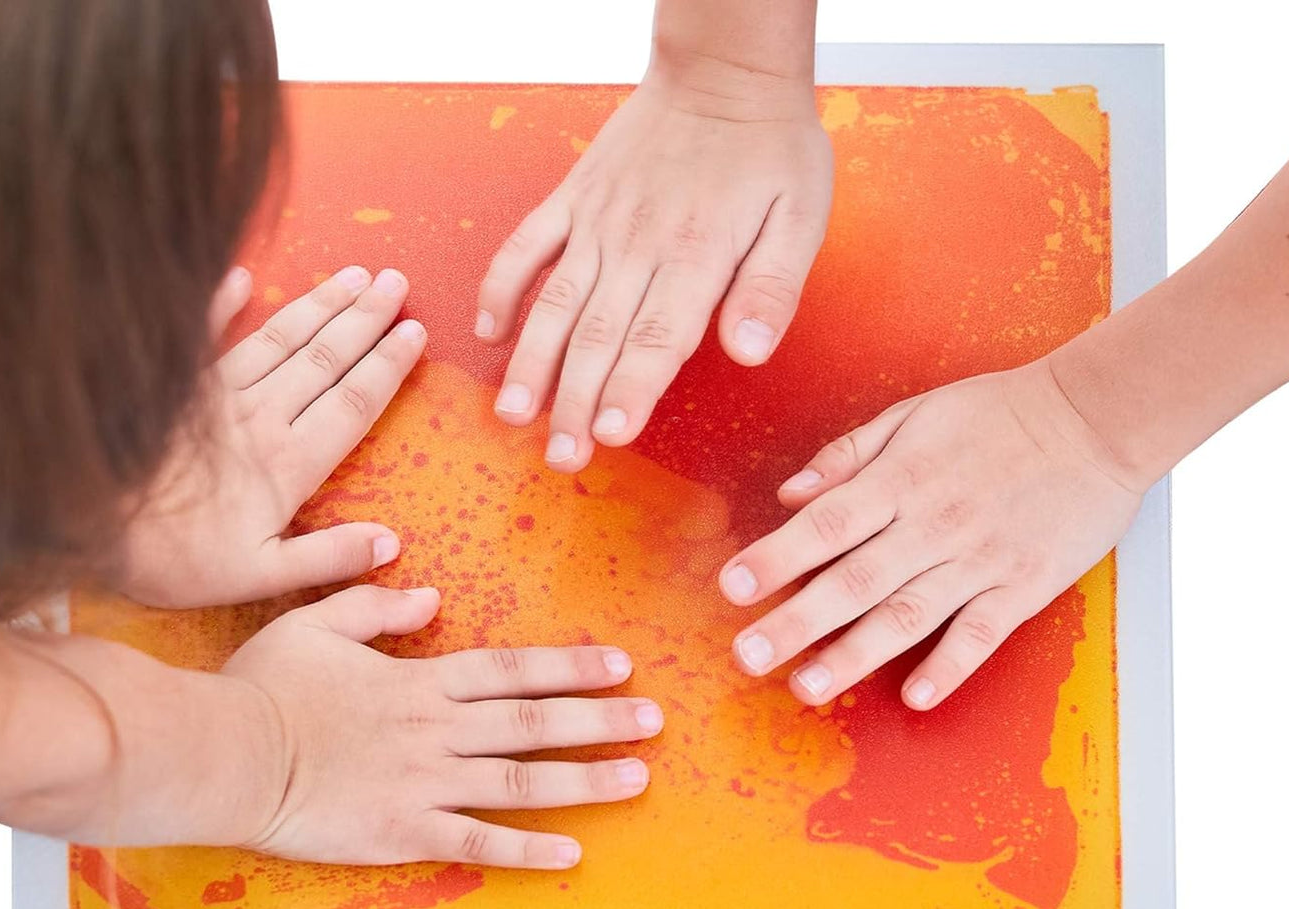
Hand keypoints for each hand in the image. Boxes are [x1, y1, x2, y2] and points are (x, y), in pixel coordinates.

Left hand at [118, 265, 425, 606]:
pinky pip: (203, 334)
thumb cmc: (174, 562)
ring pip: (280, 340)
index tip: (416, 332)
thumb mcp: (260, 577)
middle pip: (324, 359)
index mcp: (288, 465)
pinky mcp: (173, 387)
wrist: (84, 524)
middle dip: (365, 320)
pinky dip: (221, 302)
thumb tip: (391, 542)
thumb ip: (327, 557)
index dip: (387, 368)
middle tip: (398, 282)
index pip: (352, 405)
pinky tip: (244, 276)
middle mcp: (259, 418)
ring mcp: (215, 396)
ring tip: (356, 275)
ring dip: (321, 305)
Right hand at [222, 585, 662, 867]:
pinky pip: (478, 842)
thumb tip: (429, 593)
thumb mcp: (316, 623)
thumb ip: (375, 605)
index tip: (618, 665)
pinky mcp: (404, 832)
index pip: (512, 670)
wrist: (226, 753)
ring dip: (585, 780)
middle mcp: (436, 730)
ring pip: (522, 781)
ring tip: (637, 778)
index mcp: (419, 681)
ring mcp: (425, 783)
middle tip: (654, 720)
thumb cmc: (264, 688)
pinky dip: (527, 850)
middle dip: (600, 719)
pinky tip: (572, 855)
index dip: (570, 666)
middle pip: (534, 722)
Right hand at [476, 65, 831, 471]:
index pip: (657, 340)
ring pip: (554, 303)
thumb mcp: (800, 217)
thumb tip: (748, 352)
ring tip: (512, 414)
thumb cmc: (770, 149)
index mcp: (695, 256)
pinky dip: (501, 287)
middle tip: (561, 458)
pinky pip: (525, 245)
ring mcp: (597, 222)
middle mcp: (637, 244)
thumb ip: (771, 290)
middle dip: (575, 403)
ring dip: (531, 363)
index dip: (630, 390)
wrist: (725, 71)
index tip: (609, 435)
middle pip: (598, 337)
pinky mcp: (573, 199)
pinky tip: (488, 334)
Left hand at [716, 362, 1145, 708]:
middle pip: (854, 580)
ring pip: (908, 615)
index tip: (732, 586)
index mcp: (901, 479)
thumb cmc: (999, 414)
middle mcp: (933, 523)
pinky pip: (981, 634)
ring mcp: (979, 558)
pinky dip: (949, 666)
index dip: (776, 556)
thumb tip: (788, 496)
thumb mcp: (914, 414)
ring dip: (855, 655)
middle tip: (748, 655)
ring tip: (807, 687)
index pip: (826, 523)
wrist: (1099, 417)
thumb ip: (847, 456)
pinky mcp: (1023, 586)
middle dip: (796, 621)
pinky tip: (914, 696)